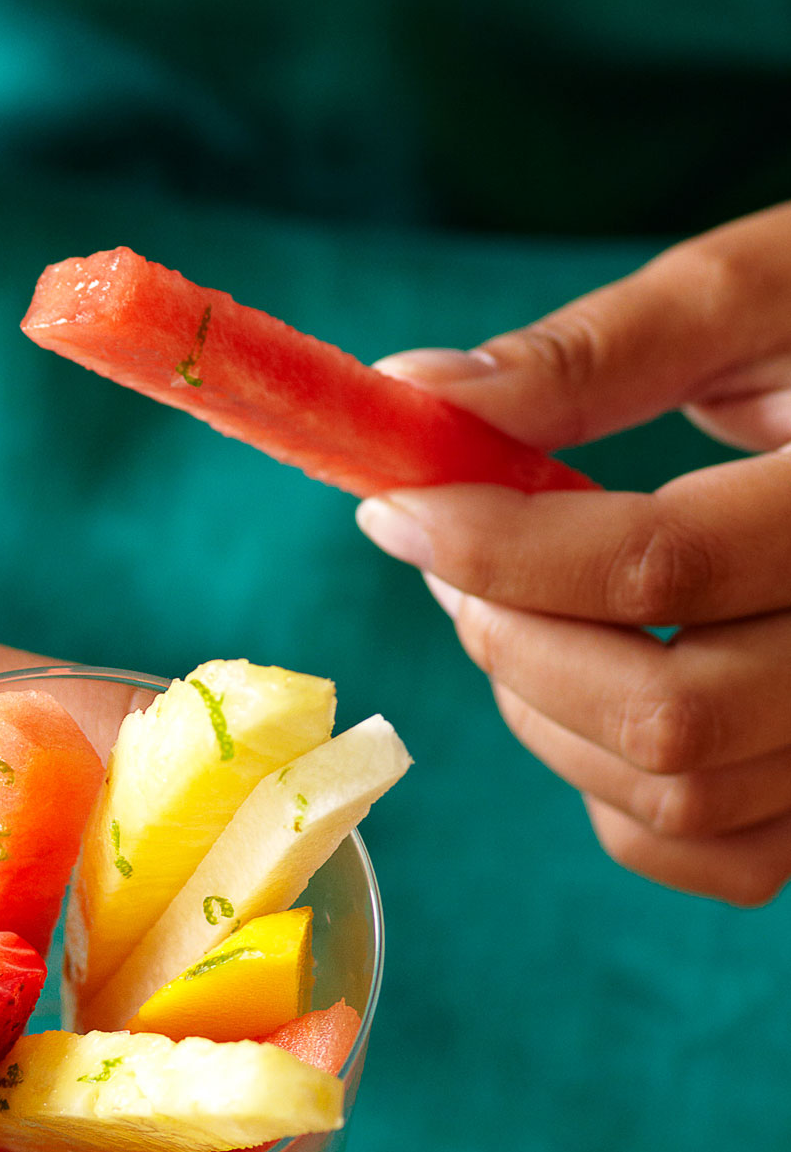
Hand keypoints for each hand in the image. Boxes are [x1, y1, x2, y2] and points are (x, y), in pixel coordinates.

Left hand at [355, 200, 790, 906]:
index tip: (396, 506)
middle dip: (517, 644)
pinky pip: (714, 856)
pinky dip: (613, 791)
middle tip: (453, 561)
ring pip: (676, 797)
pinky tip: (584, 687)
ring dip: (544, 715)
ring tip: (511, 610)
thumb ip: (598, 352)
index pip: (664, 567)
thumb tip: (416, 394)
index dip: (498, 547)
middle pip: (668, 717)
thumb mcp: (756, 296)